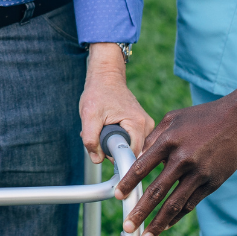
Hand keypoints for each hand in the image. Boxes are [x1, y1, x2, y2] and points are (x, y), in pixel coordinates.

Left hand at [81, 42, 154, 163]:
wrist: (106, 75)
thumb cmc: (98, 92)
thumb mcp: (89, 115)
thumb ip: (91, 139)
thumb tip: (97, 159)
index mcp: (138, 124)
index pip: (131, 156)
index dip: (116, 158)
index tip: (103, 152)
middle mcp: (147, 126)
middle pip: (131, 152)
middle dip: (112, 149)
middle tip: (99, 135)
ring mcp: (146, 126)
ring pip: (129, 147)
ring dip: (113, 143)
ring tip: (103, 128)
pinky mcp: (141, 126)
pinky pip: (130, 140)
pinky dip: (117, 137)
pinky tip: (108, 127)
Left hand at [116, 94, 236, 235]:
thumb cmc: (201, 117)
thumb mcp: (172, 119)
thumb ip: (153, 137)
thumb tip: (137, 156)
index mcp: (169, 141)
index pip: (142, 167)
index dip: (128, 183)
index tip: (118, 196)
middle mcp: (183, 159)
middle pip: (156, 192)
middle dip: (140, 212)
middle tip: (128, 226)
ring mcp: (199, 173)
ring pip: (174, 204)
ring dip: (158, 223)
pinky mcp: (212, 182)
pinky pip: (191, 203)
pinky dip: (177, 216)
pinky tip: (166, 225)